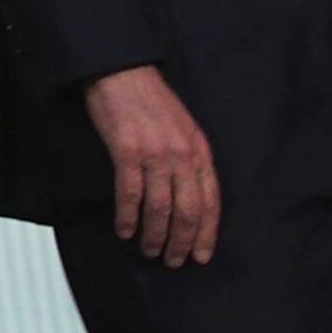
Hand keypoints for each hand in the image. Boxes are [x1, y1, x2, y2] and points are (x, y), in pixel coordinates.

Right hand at [84, 65, 218, 266]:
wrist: (121, 71)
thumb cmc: (150, 100)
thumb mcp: (183, 128)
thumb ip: (190, 159)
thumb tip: (188, 196)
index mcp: (200, 150)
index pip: (210, 201)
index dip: (206, 233)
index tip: (200, 256)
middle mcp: (182, 155)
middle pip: (188, 210)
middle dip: (181, 241)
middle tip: (173, 261)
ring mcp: (155, 153)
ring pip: (160, 207)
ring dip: (155, 234)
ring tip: (149, 250)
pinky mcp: (126, 151)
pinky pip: (130, 193)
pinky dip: (128, 216)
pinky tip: (125, 229)